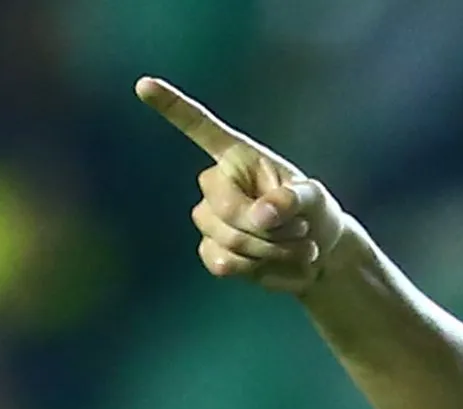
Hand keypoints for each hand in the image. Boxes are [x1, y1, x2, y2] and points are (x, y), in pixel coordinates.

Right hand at [135, 76, 345, 294]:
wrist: (318, 255)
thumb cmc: (316, 213)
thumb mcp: (315, 200)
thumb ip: (293, 200)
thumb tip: (261, 213)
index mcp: (238, 156)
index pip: (200, 128)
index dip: (171, 107)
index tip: (143, 84)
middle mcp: (216, 183)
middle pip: (226, 209)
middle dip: (270, 230)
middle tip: (305, 233)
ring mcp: (210, 218)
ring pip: (228, 241)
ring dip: (273, 252)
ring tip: (301, 249)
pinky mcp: (212, 251)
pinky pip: (224, 265)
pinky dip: (262, 271)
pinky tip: (281, 265)